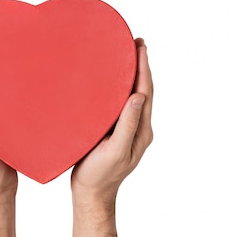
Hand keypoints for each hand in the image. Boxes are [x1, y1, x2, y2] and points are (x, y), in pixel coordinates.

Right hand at [71, 38, 152, 204]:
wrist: (90, 194)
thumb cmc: (100, 175)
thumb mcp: (115, 151)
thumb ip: (128, 125)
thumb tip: (138, 97)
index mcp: (141, 130)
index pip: (145, 92)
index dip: (143, 67)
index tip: (139, 45)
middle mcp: (137, 128)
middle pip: (141, 91)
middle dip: (139, 66)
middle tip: (133, 42)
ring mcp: (126, 131)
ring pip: (130, 97)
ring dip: (128, 76)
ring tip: (123, 56)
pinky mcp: (113, 134)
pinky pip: (118, 106)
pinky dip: (116, 89)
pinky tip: (108, 83)